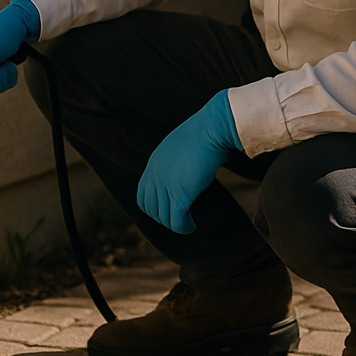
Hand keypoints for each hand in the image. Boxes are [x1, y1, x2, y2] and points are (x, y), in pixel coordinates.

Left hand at [138, 90, 242, 233]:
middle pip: (150, 208)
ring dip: (174, 224)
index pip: (143, 194)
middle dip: (163, 217)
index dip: (153, 207)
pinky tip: (191, 226)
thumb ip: (177, 158)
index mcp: (154, 163)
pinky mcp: (181, 193)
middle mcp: (156, 175)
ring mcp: (166, 185)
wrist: (212, 128)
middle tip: (179, 219)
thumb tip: (187, 165)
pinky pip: (176, 220)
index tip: (168, 209)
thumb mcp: (182, 143)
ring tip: (187, 225)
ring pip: (163, 216)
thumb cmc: (206, 131)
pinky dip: (183, 227)